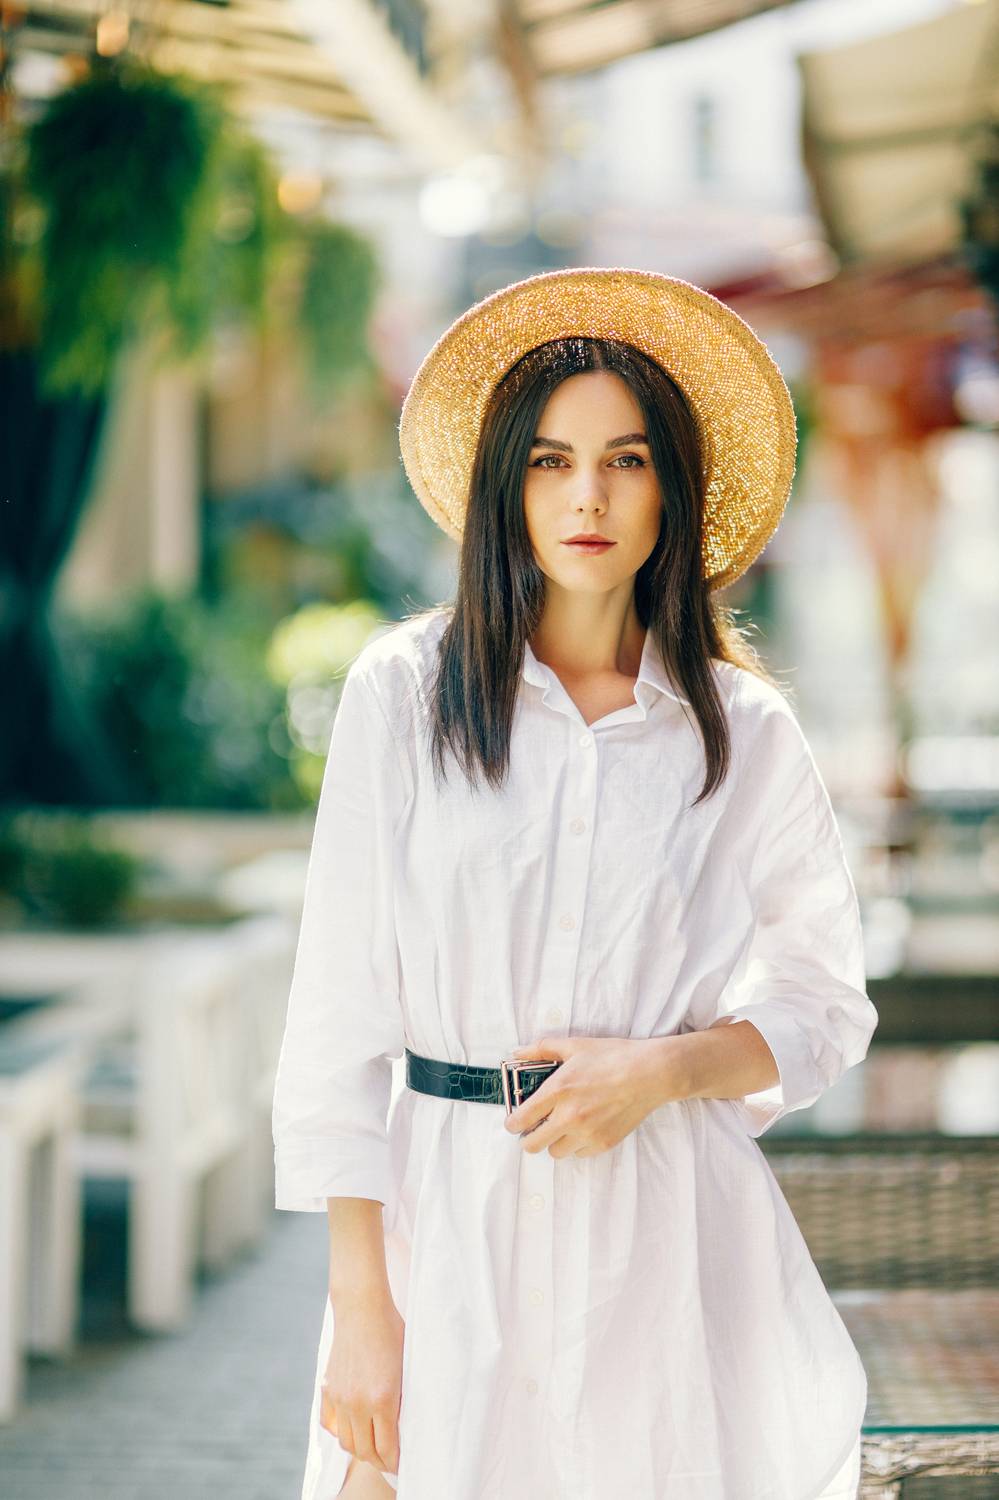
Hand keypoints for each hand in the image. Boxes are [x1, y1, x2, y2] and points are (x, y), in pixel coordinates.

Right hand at [321, 1289, 404, 1475]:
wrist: (362, 1307)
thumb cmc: (391, 1331)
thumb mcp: (406, 1367)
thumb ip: (401, 1399)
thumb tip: (401, 1426)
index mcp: (383, 1398)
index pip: (387, 1449)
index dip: (395, 1463)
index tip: (401, 1464)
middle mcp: (358, 1403)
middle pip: (365, 1451)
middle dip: (379, 1461)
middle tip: (389, 1460)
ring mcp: (340, 1397)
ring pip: (346, 1442)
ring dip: (360, 1450)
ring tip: (372, 1447)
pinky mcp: (327, 1389)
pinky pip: (330, 1424)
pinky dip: (340, 1432)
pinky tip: (352, 1428)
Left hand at [501, 1034, 686, 1157]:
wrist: (650, 1073)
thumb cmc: (613, 1056)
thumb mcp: (575, 1045)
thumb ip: (541, 1049)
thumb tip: (516, 1053)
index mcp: (558, 1090)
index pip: (520, 1119)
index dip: (512, 1123)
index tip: (513, 1122)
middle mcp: (569, 1116)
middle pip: (532, 1145)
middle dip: (528, 1138)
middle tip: (534, 1128)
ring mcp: (587, 1133)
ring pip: (555, 1152)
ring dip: (554, 1141)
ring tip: (561, 1126)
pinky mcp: (603, 1143)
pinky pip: (579, 1154)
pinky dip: (576, 1145)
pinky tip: (583, 1128)